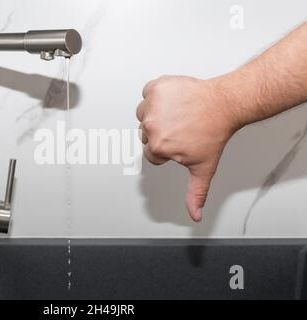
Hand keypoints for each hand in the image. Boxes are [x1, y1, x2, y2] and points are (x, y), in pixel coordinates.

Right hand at [137, 75, 239, 221]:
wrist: (225, 104)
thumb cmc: (214, 132)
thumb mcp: (204, 168)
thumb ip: (195, 194)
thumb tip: (195, 214)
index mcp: (158, 146)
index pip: (152, 153)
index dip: (166, 149)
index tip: (179, 142)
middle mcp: (152, 126)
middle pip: (146, 134)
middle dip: (161, 132)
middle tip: (181, 128)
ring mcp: (153, 105)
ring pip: (144, 114)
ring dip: (156, 114)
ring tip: (177, 114)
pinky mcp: (156, 87)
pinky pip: (147, 92)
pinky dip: (157, 95)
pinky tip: (172, 100)